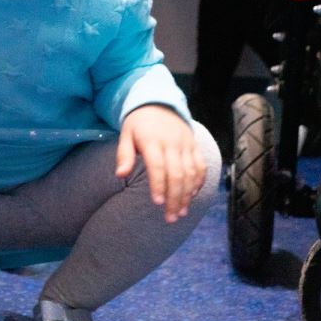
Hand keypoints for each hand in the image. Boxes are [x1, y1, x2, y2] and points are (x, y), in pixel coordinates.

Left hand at [116, 104, 205, 223]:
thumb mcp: (126, 134)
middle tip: (170, 218)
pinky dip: (199, 182)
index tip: (157, 203)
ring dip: (188, 195)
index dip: (158, 185)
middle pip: (177, 174)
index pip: (158, 166)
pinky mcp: (194, 145)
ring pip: (191, 173)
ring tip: (181, 212)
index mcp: (153, 140)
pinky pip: (201, 166)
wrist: (160, 102)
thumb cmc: (139, 123)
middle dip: (175, 198)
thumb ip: (124, 154)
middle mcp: (172, 143)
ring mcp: (186, 144)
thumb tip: (119, 175)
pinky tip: (192, 196)